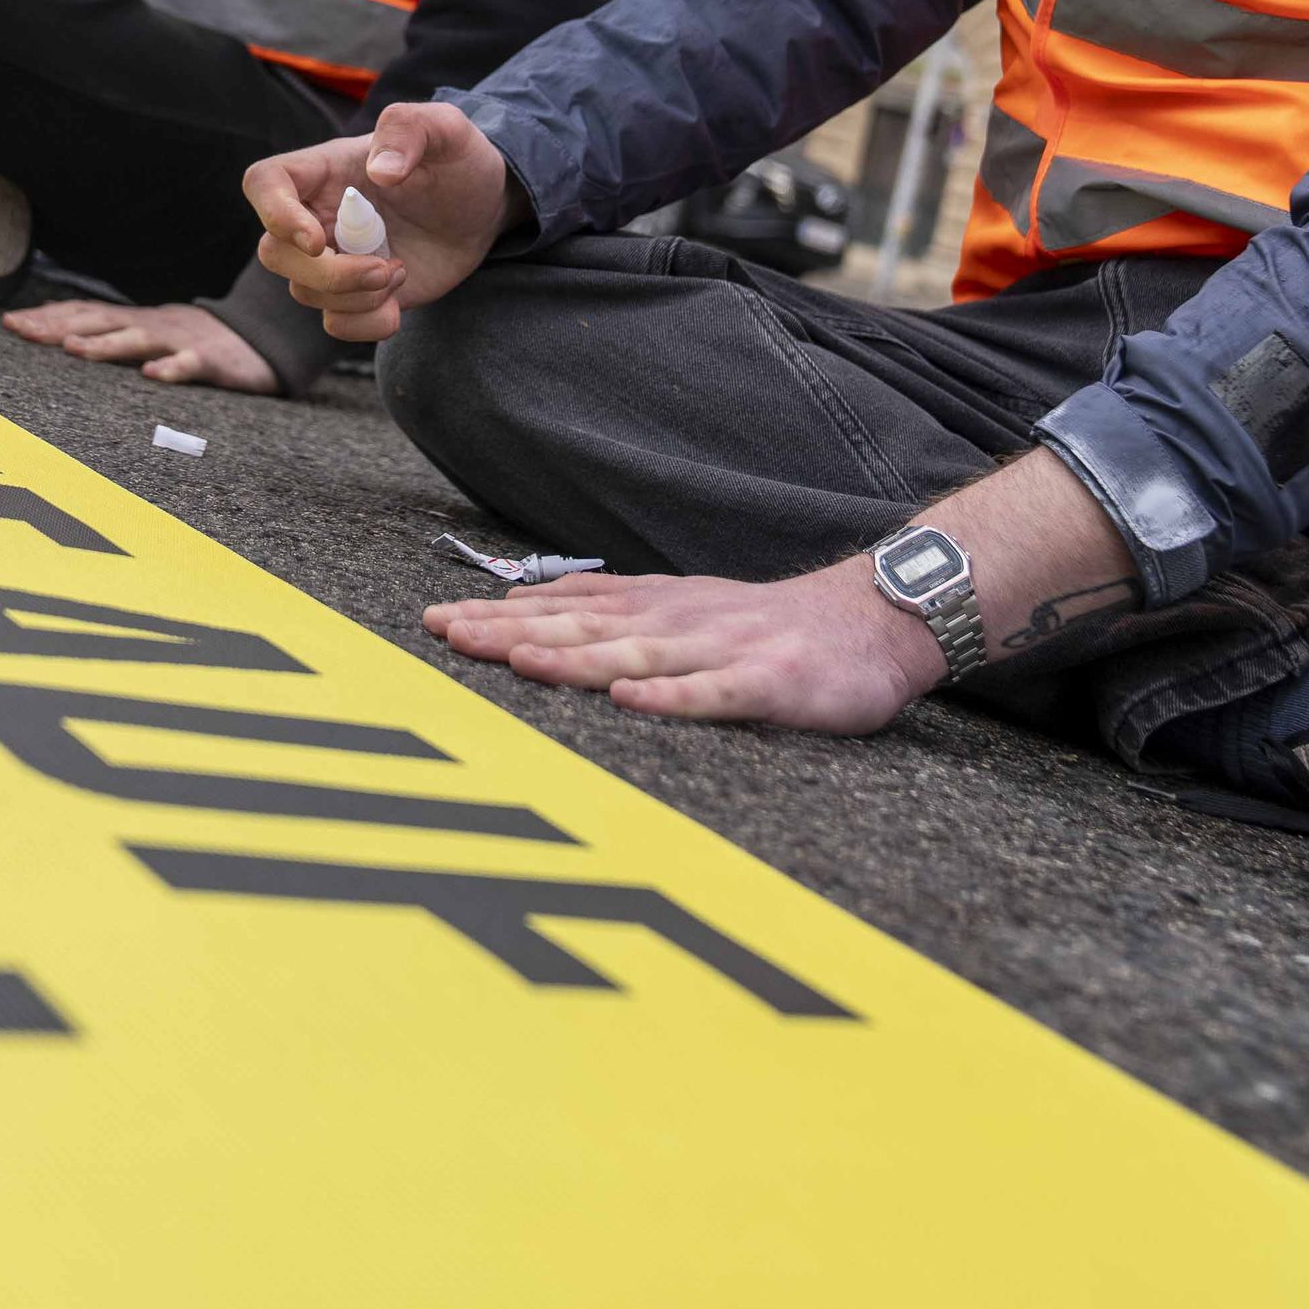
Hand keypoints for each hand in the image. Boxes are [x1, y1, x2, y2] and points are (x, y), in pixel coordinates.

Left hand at [1, 298, 279, 393]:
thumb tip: (66, 334)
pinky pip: (191, 365)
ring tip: (73, 349)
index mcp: (137, 322)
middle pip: (100, 321)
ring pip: (139, 341)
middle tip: (19, 330)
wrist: (266, 340)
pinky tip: (152, 377)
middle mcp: (152, 326)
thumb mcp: (154, 335)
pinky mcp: (213, 361)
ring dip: (105, 345)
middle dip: (58, 326)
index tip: (9, 322)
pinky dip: (171, 370)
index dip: (48, 317)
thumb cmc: (201, 343)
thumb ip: (116, 335)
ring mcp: (181, 342)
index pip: (85, 313)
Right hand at [243, 99, 514, 341]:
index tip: (319, 240)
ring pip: (305, 293)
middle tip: (384, 268)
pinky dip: (367, 322)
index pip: (264, 183)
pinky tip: (399, 300)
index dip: (275, 214)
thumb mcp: (446, 128)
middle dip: (328, 274)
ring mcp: (334, 258)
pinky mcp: (356, 294)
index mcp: (325, 170)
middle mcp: (317, 215)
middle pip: (274, 253)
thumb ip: (409, 129)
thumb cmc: (456, 160)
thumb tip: (381, 171)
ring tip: (400, 270)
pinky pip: (336, 323)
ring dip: (357, 296)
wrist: (484, 209)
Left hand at [423, 564, 941, 731]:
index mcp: (654, 607)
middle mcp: (677, 623)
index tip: (437, 621)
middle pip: (582, 629)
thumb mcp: (682, 606)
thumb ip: (612, 611)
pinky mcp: (770, 684)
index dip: (500, 614)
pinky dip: (672, 697)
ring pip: (635, 655)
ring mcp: (722, 652)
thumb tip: (525, 610)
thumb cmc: (768, 626)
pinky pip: (715, 694)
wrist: (871, 621)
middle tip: (447, 635)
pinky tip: (632, 702)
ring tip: (518, 662)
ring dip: (573, 659)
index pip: (564, 608)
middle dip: (511, 633)